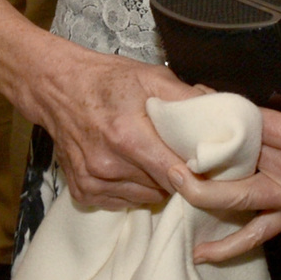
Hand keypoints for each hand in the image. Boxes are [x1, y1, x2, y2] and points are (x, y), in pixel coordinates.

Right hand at [26, 44, 207, 209]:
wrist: (58, 88)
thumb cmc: (107, 81)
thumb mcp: (152, 78)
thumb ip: (188, 98)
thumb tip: (222, 115)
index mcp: (128, 136)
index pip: (174, 173)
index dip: (196, 173)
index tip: (207, 168)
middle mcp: (108, 164)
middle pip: (161, 187)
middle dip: (176, 176)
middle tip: (180, 157)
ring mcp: (92, 180)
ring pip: (143, 197)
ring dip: (154, 184)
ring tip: (154, 160)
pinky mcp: (82, 191)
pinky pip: (120, 202)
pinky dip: (131, 190)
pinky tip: (131, 168)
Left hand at [168, 34, 280, 262]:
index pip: (249, 123)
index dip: (215, 109)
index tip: (188, 95)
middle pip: (233, 163)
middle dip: (194, 150)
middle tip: (162, 136)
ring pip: (236, 203)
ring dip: (198, 194)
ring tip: (168, 180)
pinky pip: (259, 234)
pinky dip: (228, 246)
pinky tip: (199, 251)